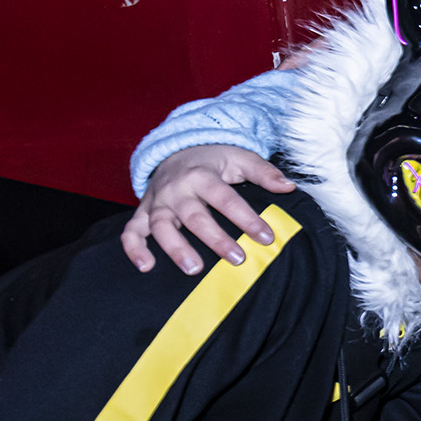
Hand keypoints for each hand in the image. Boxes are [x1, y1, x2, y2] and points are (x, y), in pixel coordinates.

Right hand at [124, 145, 295, 274]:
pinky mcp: (142, 213)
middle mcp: (176, 189)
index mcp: (202, 175)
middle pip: (194, 216)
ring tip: (194, 269)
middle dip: (215, 238)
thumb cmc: (213, 160)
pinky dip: (133, 249)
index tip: (266, 237)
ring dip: (175, 248)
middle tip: (237, 259)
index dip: (246, 218)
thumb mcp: (240, 158)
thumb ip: (263, 172)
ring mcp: (156, 202)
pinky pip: (131, 232)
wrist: (176, 150)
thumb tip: (289, 187)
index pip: (226, 199)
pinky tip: (146, 267)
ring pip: (161, 226)